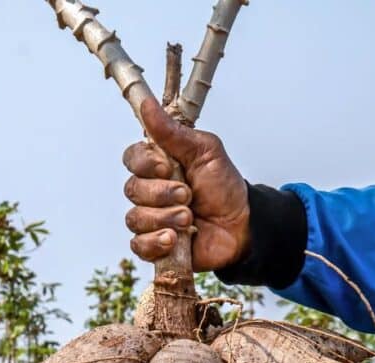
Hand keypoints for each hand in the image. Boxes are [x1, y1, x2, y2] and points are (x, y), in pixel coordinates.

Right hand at [122, 99, 249, 271]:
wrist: (242, 225)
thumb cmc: (224, 187)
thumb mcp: (205, 152)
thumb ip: (172, 132)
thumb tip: (146, 105)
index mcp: (159, 165)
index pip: (132, 159)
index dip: (145, 164)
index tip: (168, 167)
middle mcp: (150, 191)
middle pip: (132, 189)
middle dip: (162, 193)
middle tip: (189, 195)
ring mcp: (151, 219)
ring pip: (135, 218)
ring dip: (164, 217)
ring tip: (189, 219)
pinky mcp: (155, 246)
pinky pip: (138, 245)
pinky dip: (155, 242)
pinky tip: (174, 239)